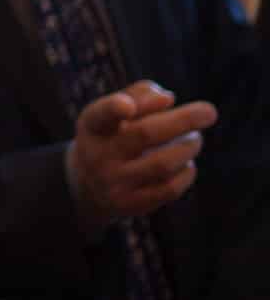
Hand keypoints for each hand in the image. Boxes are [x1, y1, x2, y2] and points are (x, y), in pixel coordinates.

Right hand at [67, 81, 215, 226]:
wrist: (89, 185)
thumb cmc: (112, 136)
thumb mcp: (114, 112)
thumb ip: (139, 95)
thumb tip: (167, 99)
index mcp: (92, 126)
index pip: (101, 115)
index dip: (114, 108)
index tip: (129, 106)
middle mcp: (97, 155)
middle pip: (144, 134)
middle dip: (183, 120)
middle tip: (209, 112)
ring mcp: (113, 183)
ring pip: (163, 163)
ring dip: (189, 146)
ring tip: (195, 139)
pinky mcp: (130, 205)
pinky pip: (169, 188)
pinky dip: (186, 171)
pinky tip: (186, 163)